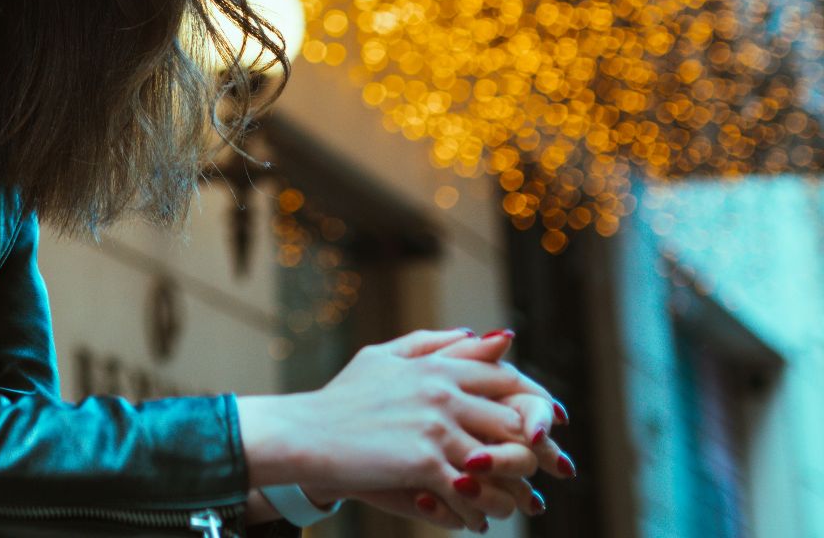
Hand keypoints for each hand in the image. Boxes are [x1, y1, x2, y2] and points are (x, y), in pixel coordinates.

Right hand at [328, 329, 576, 530]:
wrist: (305, 433)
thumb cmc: (341, 398)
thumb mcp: (384, 357)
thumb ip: (435, 344)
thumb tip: (488, 336)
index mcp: (437, 366)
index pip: (507, 379)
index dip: (536, 402)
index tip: (549, 427)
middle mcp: (443, 392)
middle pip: (515, 421)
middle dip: (535, 452)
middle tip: (544, 475)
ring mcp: (435, 427)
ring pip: (501, 462)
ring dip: (512, 490)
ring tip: (512, 507)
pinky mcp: (423, 461)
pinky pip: (470, 492)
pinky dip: (477, 512)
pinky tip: (475, 522)